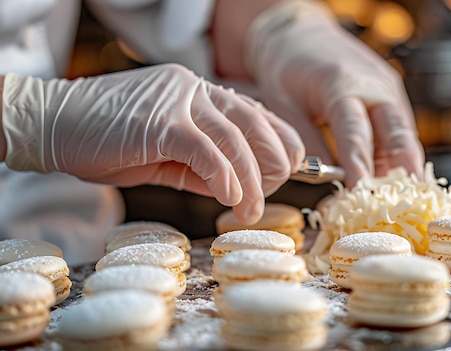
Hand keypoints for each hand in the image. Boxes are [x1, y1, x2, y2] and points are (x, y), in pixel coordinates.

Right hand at [1, 64, 304, 223]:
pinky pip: (205, 150)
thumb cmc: (106, 142)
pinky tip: (229, 198)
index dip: (276, 139)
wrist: (53, 126)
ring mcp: (178, 101)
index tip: (288, 167)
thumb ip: (200, 168)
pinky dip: (222, 177)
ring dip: (249, 180)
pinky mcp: (161, 120)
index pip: (252, 112)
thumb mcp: (164, 156)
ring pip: (233, 139)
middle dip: (272, 161)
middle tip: (276, 191)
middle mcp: (194, 89)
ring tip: (251, 210)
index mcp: (198, 93)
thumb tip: (235, 189)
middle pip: (252, 122)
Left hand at [246, 0, 424, 185]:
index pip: (355, 132)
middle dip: (401, 172)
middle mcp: (374, 86)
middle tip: (402, 206)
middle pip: (397, 135)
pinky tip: (390, 180)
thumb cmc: (288, 70)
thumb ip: (306, 141)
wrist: (302, 35)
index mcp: (341, 85)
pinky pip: (400, 130)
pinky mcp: (393, 93)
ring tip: (398, 200)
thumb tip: (326, 179)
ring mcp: (388, 88)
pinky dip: (397, 156)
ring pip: (405, 136)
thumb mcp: (283, 104)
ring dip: (402, 168)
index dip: (360, 166)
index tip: (361, 194)